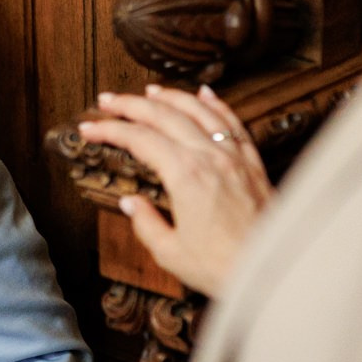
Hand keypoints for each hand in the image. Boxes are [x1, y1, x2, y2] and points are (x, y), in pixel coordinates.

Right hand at [76, 84, 272, 297]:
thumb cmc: (222, 267)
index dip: (110, 130)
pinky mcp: (252, 163)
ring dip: (170, 97)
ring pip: (199, 111)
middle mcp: (210, 156)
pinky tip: (205, 93)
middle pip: (164, 116)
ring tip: (149, 92)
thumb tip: (130, 203)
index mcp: (185, 175)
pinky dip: (216, 104)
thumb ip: (146, 223)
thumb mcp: (171, 252)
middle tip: (108, 101)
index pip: (139, 139)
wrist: (272, 270)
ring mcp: (234, 156)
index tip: (89, 128)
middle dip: (131, 105)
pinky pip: (232, 122)